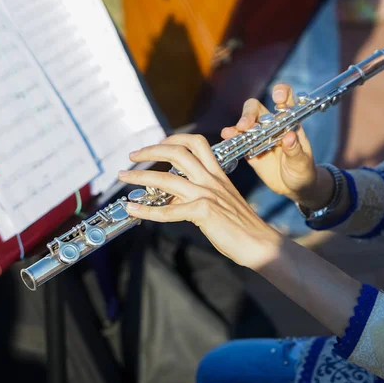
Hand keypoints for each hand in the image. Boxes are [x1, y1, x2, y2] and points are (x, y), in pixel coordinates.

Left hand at [117, 134, 281, 269]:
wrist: (260, 244)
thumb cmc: (240, 226)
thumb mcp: (219, 202)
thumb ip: (196, 195)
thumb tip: (171, 197)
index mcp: (217, 173)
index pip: (196, 143)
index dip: (173, 139)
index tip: (156, 145)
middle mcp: (211, 179)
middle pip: (177, 152)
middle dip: (151, 150)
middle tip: (132, 155)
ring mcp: (207, 194)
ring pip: (167, 179)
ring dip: (140, 176)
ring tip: (123, 177)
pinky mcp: (204, 212)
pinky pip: (168, 210)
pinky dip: (147, 210)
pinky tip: (133, 210)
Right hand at [220, 83, 329, 208]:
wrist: (294, 188)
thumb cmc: (303, 172)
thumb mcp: (302, 163)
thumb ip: (295, 150)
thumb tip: (288, 137)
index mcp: (289, 123)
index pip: (286, 100)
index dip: (281, 93)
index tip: (277, 98)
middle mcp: (272, 126)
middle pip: (257, 109)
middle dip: (249, 113)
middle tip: (245, 126)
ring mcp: (259, 137)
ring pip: (245, 123)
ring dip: (239, 125)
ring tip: (235, 132)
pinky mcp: (249, 150)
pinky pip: (238, 141)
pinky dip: (232, 137)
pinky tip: (227, 137)